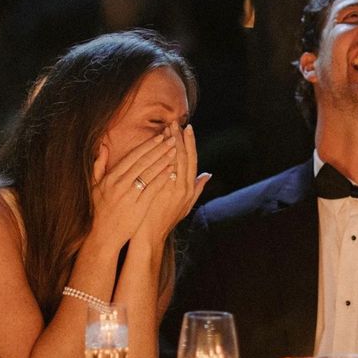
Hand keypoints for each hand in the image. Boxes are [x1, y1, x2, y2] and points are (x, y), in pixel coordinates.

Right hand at [89, 132, 177, 249]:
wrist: (103, 235)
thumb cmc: (100, 210)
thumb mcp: (94, 186)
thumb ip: (98, 165)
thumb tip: (102, 146)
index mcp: (111, 177)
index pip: (133, 156)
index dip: (148, 145)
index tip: (160, 136)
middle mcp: (120, 184)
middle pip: (143, 162)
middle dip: (159, 148)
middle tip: (173, 138)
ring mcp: (129, 195)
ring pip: (149, 173)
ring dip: (163, 160)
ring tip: (175, 150)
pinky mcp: (138, 207)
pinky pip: (152, 189)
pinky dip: (162, 178)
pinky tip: (172, 170)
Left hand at [135, 122, 210, 243]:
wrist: (149, 235)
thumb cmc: (163, 220)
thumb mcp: (184, 205)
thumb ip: (196, 189)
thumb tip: (208, 175)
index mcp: (189, 189)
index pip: (192, 160)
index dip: (191, 143)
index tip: (188, 128)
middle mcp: (183, 188)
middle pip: (185, 157)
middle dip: (181, 138)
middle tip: (176, 121)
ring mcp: (172, 189)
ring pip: (175, 160)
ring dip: (171, 142)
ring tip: (168, 127)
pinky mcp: (160, 191)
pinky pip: (163, 169)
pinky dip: (162, 155)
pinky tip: (158, 143)